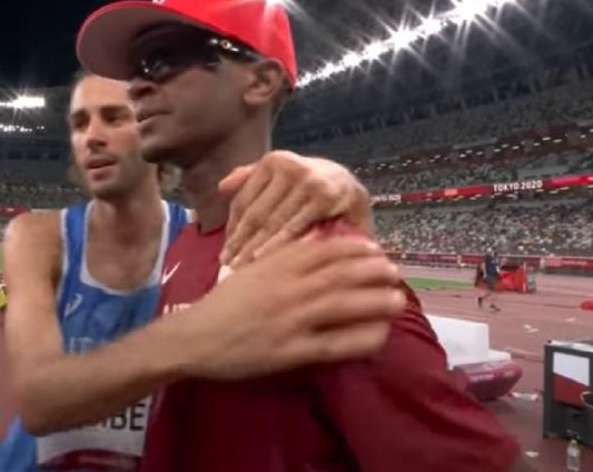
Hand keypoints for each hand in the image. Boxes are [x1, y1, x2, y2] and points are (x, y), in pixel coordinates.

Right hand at [179, 236, 404, 379]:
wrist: (195, 337)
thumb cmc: (223, 304)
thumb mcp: (250, 270)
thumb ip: (281, 256)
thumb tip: (316, 242)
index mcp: (275, 265)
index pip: (325, 250)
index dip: (355, 248)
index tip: (375, 250)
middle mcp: (287, 288)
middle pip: (341, 274)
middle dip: (373, 271)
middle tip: (394, 272)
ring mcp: (291, 320)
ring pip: (344, 305)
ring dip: (375, 301)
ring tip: (397, 299)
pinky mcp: (291, 350)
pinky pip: (335, 344)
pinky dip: (361, 338)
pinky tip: (379, 335)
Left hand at [219, 152, 372, 267]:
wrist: (351, 184)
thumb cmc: (310, 183)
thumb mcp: (281, 173)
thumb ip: (251, 176)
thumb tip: (221, 187)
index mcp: (272, 161)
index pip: (245, 199)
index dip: (232, 226)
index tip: (223, 249)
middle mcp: (288, 167)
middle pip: (256, 212)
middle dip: (239, 241)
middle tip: (226, 264)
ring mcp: (307, 182)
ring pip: (272, 222)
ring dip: (254, 247)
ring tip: (240, 266)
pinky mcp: (323, 198)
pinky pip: (294, 226)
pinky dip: (277, 244)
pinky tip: (263, 259)